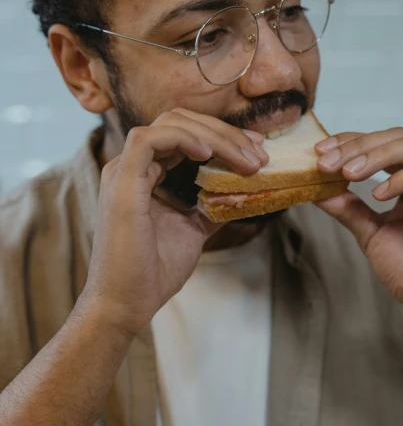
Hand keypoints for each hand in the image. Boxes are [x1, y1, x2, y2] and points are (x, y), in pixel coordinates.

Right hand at [80, 109, 267, 336]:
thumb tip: (243, 192)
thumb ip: (211, 206)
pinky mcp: (121, 183)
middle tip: (259, 153)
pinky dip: (182, 139)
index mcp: (146, 174)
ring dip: (214, 136)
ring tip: (245, 158)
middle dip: (226, 133)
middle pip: (180, 121)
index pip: (185, 134)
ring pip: (169, 124)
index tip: (257, 149)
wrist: (126, 304)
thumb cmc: (154, 271)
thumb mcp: (193, 230)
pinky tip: (208, 154)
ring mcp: (124, 172)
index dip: (223, 136)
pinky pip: (148, 139)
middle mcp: (133, 166)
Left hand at [315, 128, 402, 332]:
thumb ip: (349, 210)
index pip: (384, 144)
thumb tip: (317, 190)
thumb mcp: (371, 235)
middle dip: (361, 145)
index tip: (320, 152)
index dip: (352, 142)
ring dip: (381, 154)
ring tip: (349, 173)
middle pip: (401, 137)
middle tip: (329, 162)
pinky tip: (378, 193)